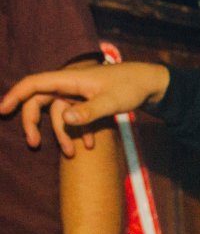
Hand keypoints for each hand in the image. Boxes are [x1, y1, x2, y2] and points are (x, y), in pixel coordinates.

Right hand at [0, 62, 169, 154]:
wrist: (149, 84)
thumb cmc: (130, 88)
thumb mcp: (111, 102)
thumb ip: (89, 112)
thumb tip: (65, 119)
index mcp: (69, 79)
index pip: (33, 84)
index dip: (15, 96)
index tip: (2, 110)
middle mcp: (68, 85)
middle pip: (39, 102)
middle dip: (34, 123)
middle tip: (34, 144)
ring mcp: (76, 94)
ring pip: (58, 115)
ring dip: (64, 134)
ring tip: (73, 154)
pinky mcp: (86, 102)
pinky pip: (75, 118)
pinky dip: (80, 132)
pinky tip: (90, 147)